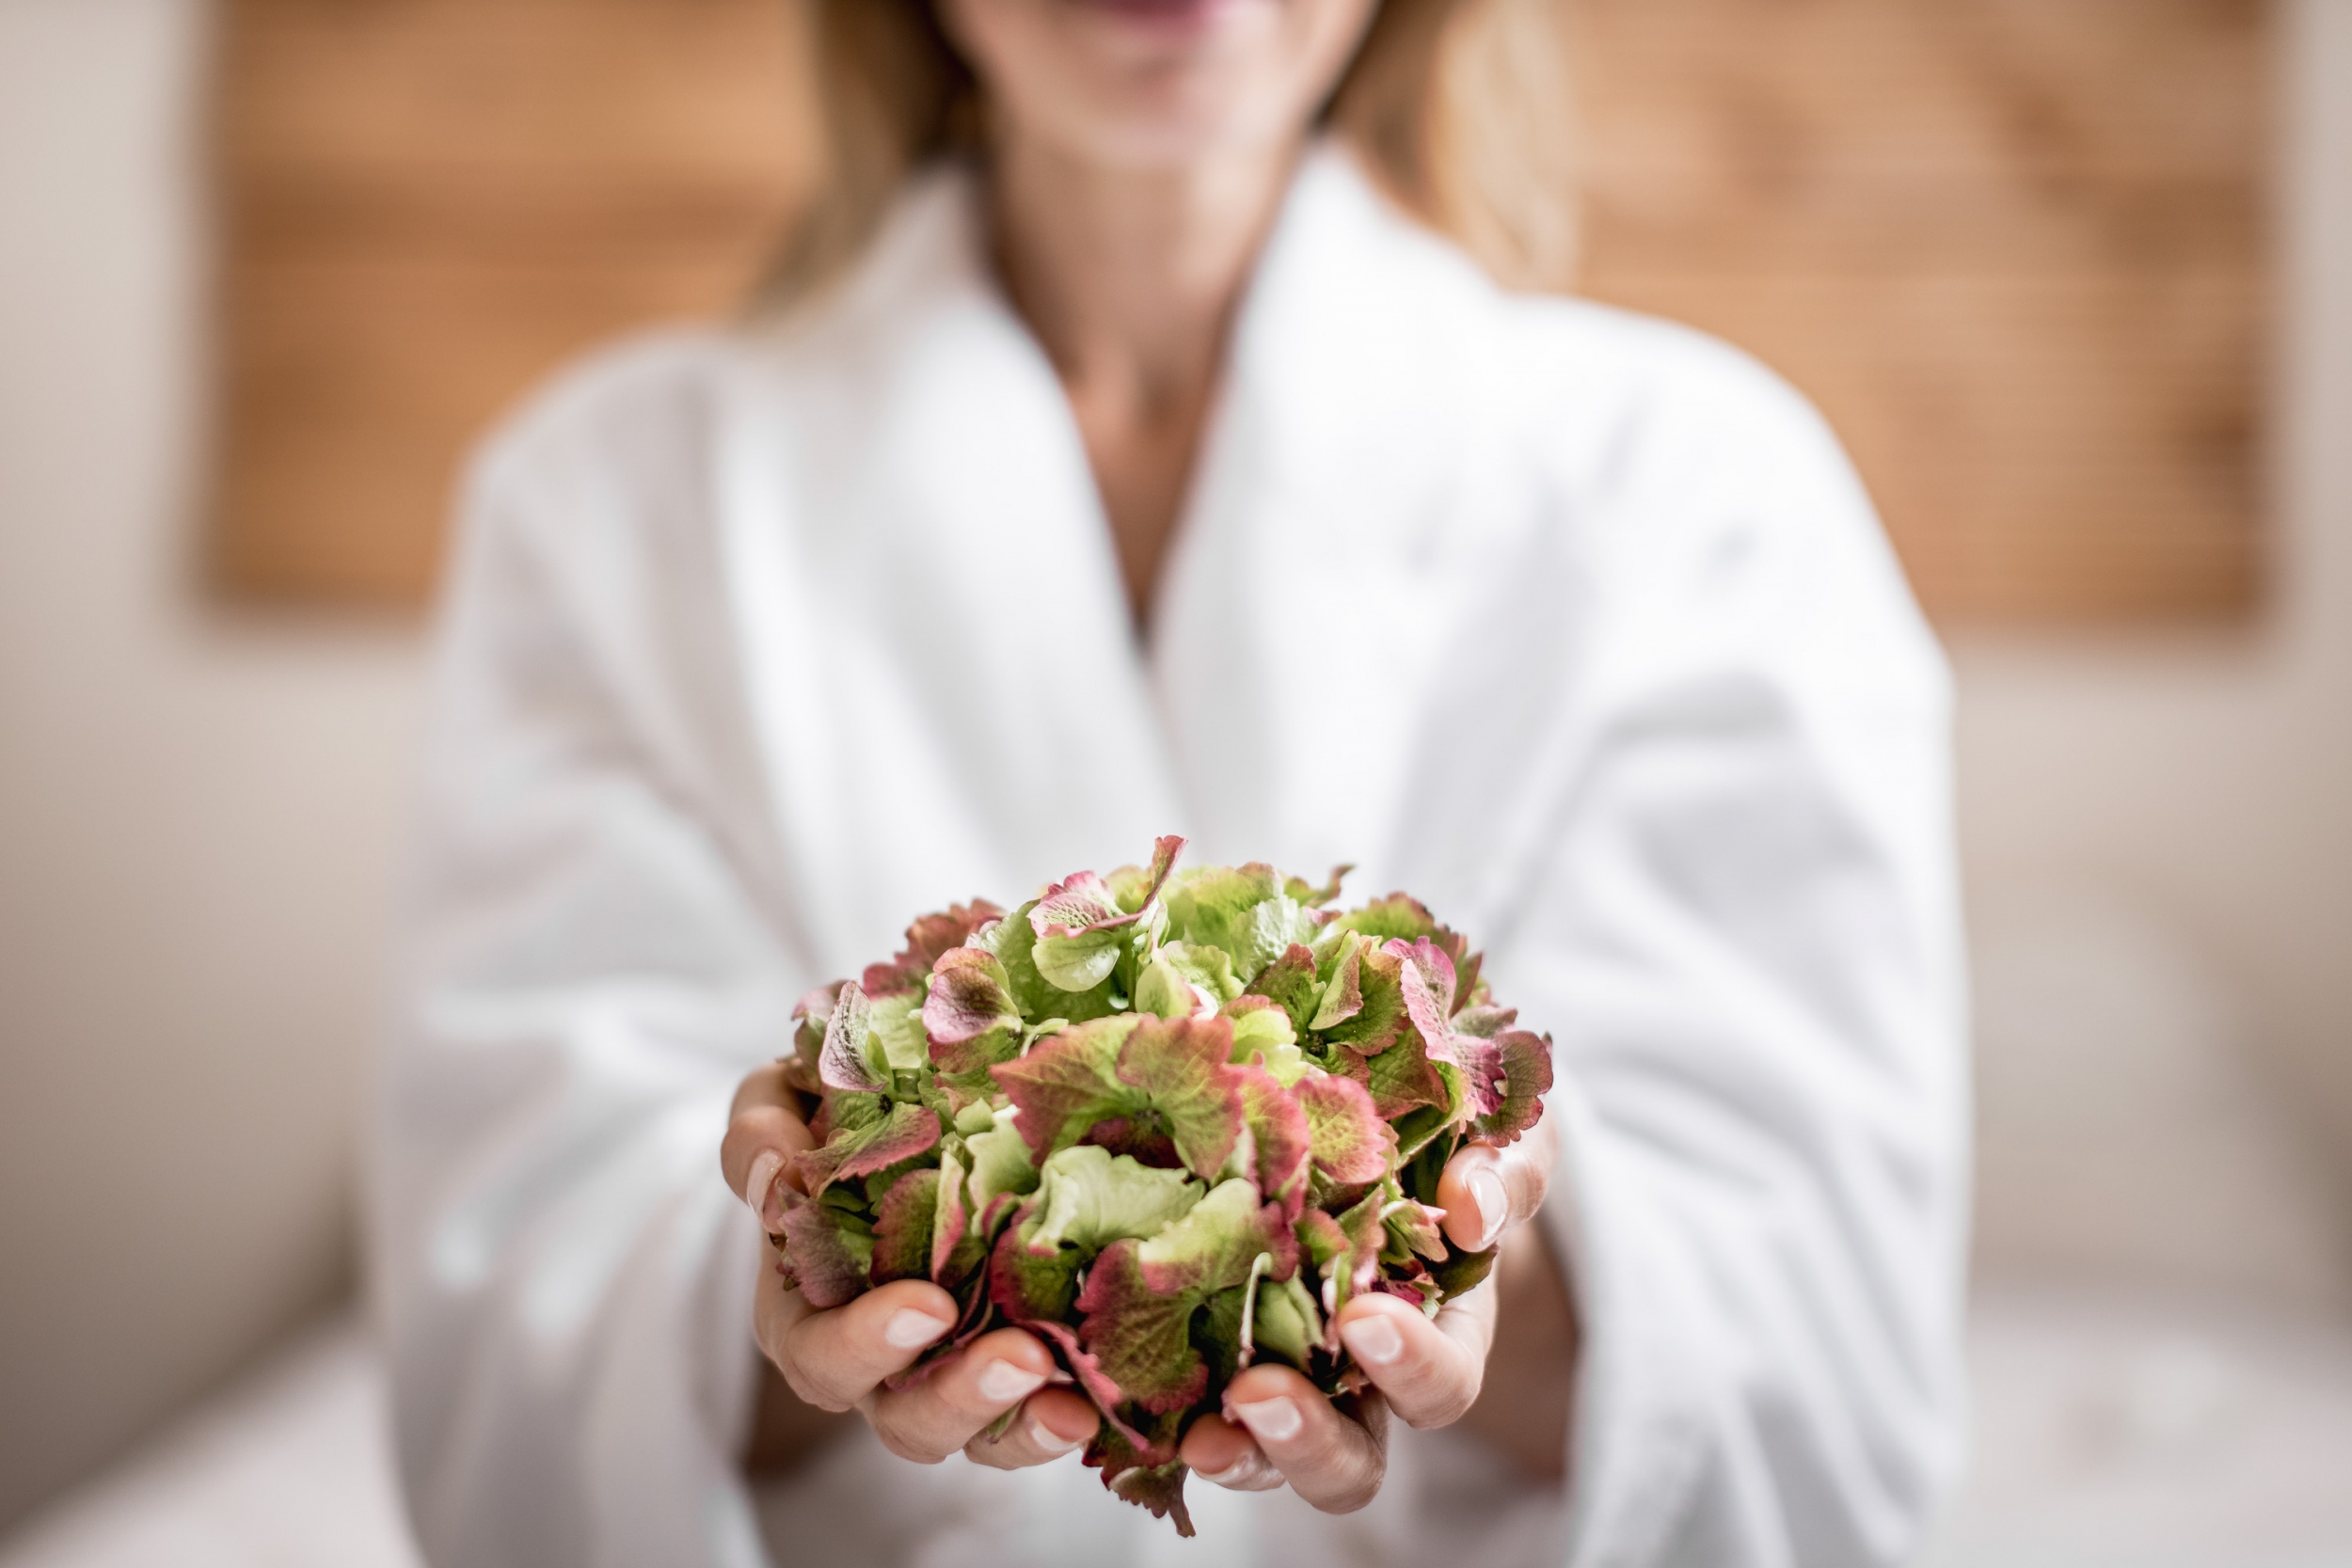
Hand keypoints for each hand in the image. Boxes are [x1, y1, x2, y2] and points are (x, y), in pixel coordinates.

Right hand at [720, 1064, 1100, 1472]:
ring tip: (1073, 1403)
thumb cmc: (830, 1108)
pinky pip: (1043, 1411)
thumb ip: (762, 1127)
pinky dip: (1074, 1410)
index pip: (821, 1353)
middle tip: (1021, 1359)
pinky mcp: (1023, 1364)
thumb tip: (776, 1167)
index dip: (866, 1343)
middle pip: (906, 1420)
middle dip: (962, 1398)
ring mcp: (954, 1371)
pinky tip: (1110, 1392)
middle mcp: (879, 1364)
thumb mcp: (781, 1100)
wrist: (908, 1106)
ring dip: (1026, 1424)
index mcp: (809, 1309)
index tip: (928, 1306)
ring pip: (982, 1435)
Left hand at [1176, 1112, 1563, 1509]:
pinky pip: (1182, 1405)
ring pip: (1263, 1454)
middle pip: (1348, 1460)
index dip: (1412, 1369)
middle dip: (1308, 1441)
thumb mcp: (1501, 1137)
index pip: (1440, 1386)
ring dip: (1234, 1451)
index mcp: (1438, 1332)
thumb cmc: (1453, 1135)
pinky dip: (1157, 1408)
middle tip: (1260, 1395)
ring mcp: (1281, 1370)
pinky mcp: (1206, 1349)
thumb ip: (1506, 1170)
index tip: (1365, 1321)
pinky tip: (1120, 1390)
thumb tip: (1471, 1211)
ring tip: (1198, 1436)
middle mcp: (1359, 1379)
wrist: (1370, 1127)